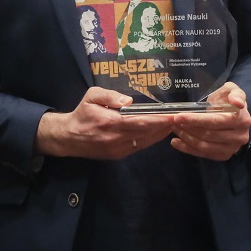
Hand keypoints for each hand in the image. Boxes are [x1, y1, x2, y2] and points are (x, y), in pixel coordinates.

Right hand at [35, 87, 173, 158]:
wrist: (69, 138)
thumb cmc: (82, 113)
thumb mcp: (91, 96)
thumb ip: (109, 96)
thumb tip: (128, 101)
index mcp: (110, 123)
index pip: (139, 122)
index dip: (158, 120)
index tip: (172, 116)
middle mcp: (116, 138)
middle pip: (146, 133)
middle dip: (164, 126)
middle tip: (180, 118)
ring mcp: (118, 149)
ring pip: (145, 141)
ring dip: (160, 133)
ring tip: (174, 124)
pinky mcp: (118, 155)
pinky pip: (139, 146)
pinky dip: (151, 139)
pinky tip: (159, 132)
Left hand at [171, 82, 250, 160]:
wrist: (233, 113)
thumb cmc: (228, 99)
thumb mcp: (232, 90)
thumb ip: (235, 94)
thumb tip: (238, 103)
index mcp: (242, 120)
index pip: (215, 121)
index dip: (195, 120)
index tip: (178, 116)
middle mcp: (240, 137)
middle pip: (208, 135)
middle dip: (187, 128)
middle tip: (173, 121)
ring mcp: (232, 148)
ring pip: (204, 146)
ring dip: (186, 138)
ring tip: (174, 129)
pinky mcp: (224, 156)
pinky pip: (203, 154)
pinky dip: (187, 149)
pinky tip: (176, 142)